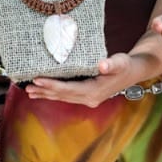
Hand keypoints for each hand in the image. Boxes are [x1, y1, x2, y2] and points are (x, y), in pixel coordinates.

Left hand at [23, 53, 142, 107]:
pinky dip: (54, 94)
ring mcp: (88, 99)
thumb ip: (111, 64)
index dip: (52, 85)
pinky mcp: (87, 96)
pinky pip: (67, 96)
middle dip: (45, 91)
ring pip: (63, 98)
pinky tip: (44, 92)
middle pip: (63, 95)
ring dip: (47, 94)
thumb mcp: (120, 62)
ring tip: (30, 92)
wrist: (133, 73)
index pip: (68, 89)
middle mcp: (89, 98)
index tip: (37, 80)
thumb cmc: (125, 65)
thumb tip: (102, 65)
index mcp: (94, 91)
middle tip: (27, 87)